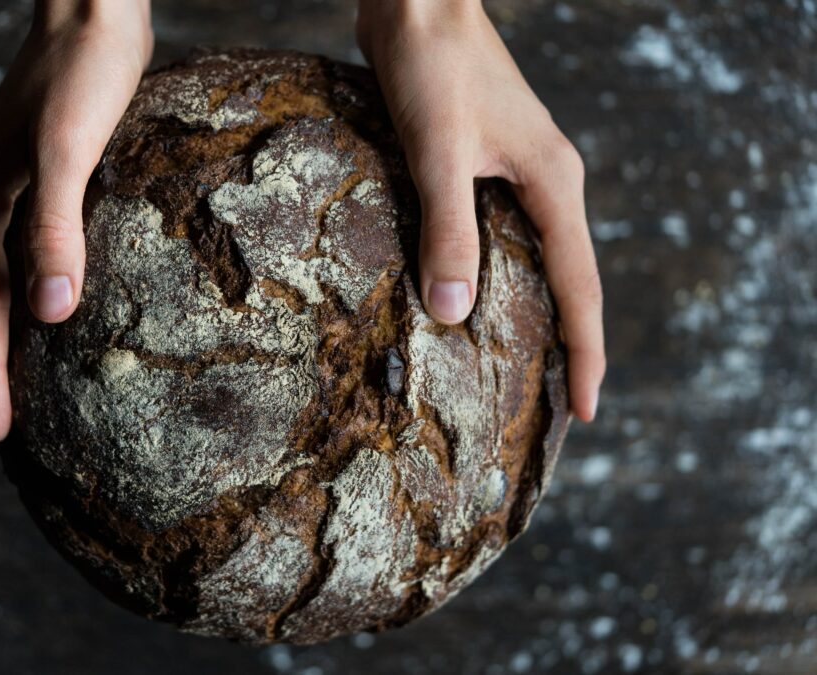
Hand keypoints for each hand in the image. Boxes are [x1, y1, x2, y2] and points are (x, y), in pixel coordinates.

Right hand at [0, 0, 152, 440]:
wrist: (89, 12)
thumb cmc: (85, 75)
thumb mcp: (71, 151)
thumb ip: (55, 228)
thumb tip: (49, 314)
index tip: (1, 431)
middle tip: (4, 424)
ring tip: (15, 382)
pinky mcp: (21, 178)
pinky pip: (4, 253)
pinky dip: (14, 293)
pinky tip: (45, 305)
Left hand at [356, 0, 604, 420]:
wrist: (416, 4)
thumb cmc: (431, 66)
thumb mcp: (438, 153)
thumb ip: (448, 231)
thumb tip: (452, 313)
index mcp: (552, 184)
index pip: (580, 287)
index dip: (585, 353)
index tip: (586, 412)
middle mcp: (546, 182)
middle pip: (568, 279)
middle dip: (567, 343)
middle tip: (557, 407)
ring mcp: (516, 172)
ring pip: (534, 258)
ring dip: (532, 311)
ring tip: (520, 367)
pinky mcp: (483, 164)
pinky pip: (500, 234)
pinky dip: (494, 274)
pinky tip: (471, 296)